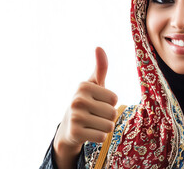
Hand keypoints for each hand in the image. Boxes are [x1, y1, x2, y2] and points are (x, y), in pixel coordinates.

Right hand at [53, 47, 117, 167]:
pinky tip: (89, 133)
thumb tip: (99, 47)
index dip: (110, 103)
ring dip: (105, 127)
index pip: (114, 98)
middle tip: (95, 115)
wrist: (68, 127)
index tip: (98, 102)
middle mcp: (77, 100)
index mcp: (83, 86)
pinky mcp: (75, 133)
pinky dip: (99, 137)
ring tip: (93, 124)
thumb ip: (100, 67)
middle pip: (113, 112)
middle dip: (108, 116)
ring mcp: (75, 117)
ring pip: (109, 126)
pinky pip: (102, 137)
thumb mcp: (94, 84)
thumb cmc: (87, 101)